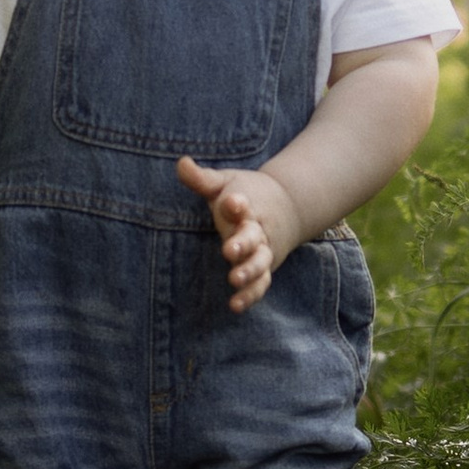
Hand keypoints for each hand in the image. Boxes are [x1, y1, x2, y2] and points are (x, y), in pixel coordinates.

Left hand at [177, 155, 301, 311]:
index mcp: (246, 207)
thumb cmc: (246, 193)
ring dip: (249, 271)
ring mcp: (262, 251)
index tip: (232, 202)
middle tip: (229, 250)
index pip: (242, 205)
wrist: (287, 205)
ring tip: (234, 279)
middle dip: (243, 243)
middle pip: (252, 237)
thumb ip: (202, 178)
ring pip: (259, 263)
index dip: (237, 204)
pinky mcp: (263, 268)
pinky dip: (250, 295)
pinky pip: (260, 284)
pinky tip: (235, 306)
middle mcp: (257, 230)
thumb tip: (181, 163)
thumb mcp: (225, 182)